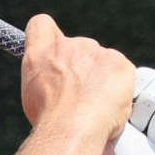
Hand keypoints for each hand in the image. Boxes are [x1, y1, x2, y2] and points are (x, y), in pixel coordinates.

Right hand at [19, 15, 136, 141]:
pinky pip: (122, 74)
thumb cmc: (49, 119)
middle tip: (79, 98)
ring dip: (101, 82)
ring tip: (93, 109)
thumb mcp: (32, 96)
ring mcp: (98, 52)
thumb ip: (44, 78)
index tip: (54, 54)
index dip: (49, 38)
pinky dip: (119, 90)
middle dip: (81, 71)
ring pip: (103, 64)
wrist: (71, 129)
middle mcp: (71, 44)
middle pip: (80, 50)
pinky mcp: (120, 64)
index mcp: (43, 50)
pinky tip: (108, 108)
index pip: (42, 26)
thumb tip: (53, 83)